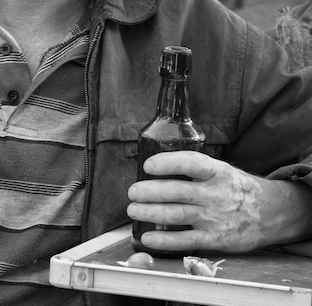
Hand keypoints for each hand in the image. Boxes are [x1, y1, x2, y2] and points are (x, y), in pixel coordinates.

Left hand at [127, 151, 311, 252]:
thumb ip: (194, 168)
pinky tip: (148, 237)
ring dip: (151, 213)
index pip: (191, 163)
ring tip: (133, 210)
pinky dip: (165, 240)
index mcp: (217, 172)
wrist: (270, 212)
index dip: (167, 163)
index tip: (148, 165)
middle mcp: (215, 194)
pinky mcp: (215, 239)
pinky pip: (186, 240)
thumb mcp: (220, 169)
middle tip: (132, 192)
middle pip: (178, 191)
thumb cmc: (235, 187)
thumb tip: (156, 165)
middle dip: (150, 191)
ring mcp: (215, 217)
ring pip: (177, 214)